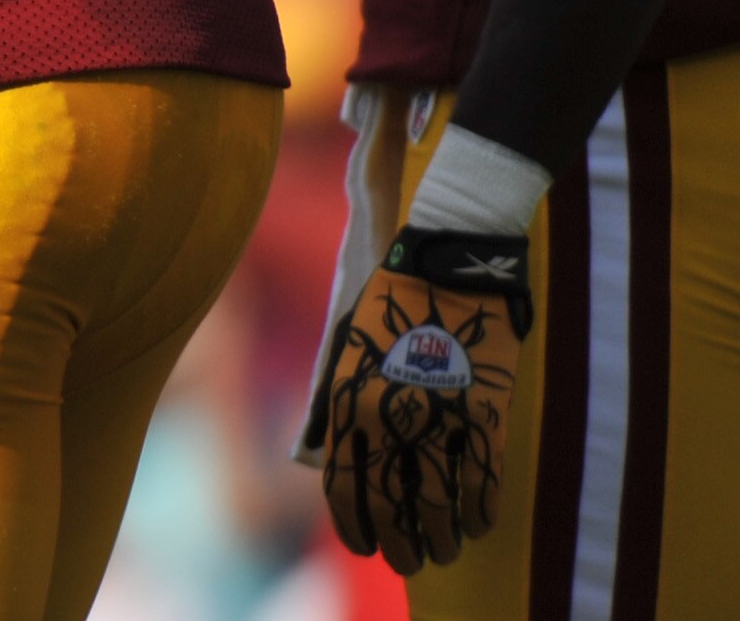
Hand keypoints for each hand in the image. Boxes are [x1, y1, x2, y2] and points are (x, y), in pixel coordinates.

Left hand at [315, 229, 529, 571]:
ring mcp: (439, 420)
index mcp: (348, 403)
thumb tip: (339, 460)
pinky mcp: (486, 414)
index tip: (365, 548)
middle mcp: (389, 419)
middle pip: (391, 507)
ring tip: (445, 550)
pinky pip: (483, 480)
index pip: (344, 487)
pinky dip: (480, 509)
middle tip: (410, 561)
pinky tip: (479, 523)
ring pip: (439, 505)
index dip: (354, 526)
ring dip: (442, 537)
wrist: (447, 264)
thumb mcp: (349, 355)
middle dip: (400, 544)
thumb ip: (344, 408)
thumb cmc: (391, 304)